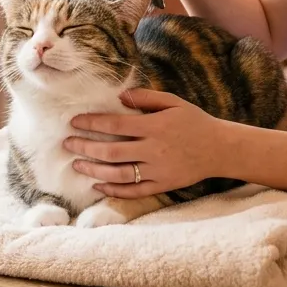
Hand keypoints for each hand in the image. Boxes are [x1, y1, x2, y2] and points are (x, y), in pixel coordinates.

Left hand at [62, 89, 227, 197]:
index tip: (75, 122)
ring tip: (77, 164)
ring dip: (94, 169)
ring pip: (118, 174)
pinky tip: (99, 185)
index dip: (92, 122)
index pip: (115, 124)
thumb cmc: (194, 121)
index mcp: (154, 126)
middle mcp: (153, 150)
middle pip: (111, 150)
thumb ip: (146, 97)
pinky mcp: (161, 185)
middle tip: (67, 143)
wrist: (219, 149)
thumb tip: (120, 96)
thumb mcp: (173, 102)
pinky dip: (114, 190)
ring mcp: (156, 170)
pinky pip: (133, 191)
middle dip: (85, 146)